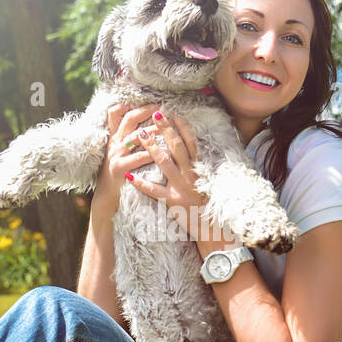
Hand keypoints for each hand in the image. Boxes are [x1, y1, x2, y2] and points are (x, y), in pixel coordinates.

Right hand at [92, 102, 158, 220]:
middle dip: (145, 112)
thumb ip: (128, 138)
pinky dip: (148, 154)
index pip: (117, 113)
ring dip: (150, 131)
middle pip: (128, 120)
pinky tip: (160, 152)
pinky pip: (136, 159)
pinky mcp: (119, 168)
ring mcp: (116, 155)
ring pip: (134, 137)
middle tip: (160, 109)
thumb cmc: (118, 173)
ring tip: (163, 127)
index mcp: (116, 137)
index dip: (133, 105)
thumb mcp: (119, 152)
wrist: (107, 196)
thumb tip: (144, 124)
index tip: (151, 103)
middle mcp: (115, 143)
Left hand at [124, 109, 211, 240]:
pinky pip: (154, 190)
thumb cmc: (208, 205)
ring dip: (152, 147)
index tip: (173, 113)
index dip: (182, 127)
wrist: (212, 228)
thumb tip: (189, 152)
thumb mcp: (206, 182)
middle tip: (155, 114)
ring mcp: (182, 187)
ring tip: (140, 134)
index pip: (190, 143)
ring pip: (165, 163)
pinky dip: (141, 183)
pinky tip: (129, 176)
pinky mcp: (173, 201)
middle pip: (177, 147)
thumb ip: (197, 168)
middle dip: (165, 129)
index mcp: (199, 169)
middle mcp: (191, 174)